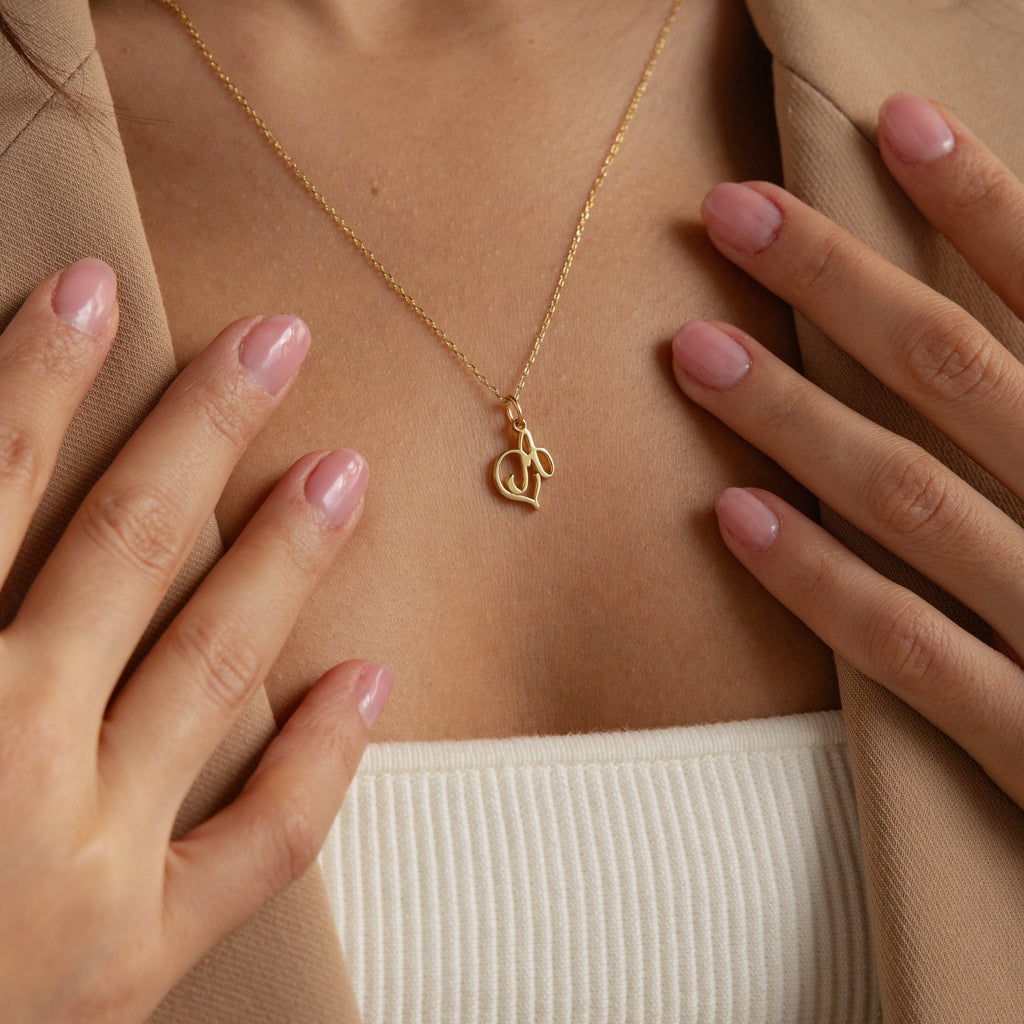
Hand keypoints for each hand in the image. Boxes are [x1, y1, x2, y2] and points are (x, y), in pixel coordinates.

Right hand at [0, 260, 391, 1022]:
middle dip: (198, 432)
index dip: (33, 380)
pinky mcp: (138, 957)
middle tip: (277, 343)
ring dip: (283, 561)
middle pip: (122, 552)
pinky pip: (262, 842)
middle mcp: (3, 766)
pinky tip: (374, 676)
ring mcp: (83, 870)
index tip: (92, 291)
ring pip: (209, 673)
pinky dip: (323, 759)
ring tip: (344, 471)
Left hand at [671, 92, 1023, 807]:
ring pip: (909, 499)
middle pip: (954, 373)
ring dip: (793, 417)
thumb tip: (998, 324)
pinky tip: (732, 518)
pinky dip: (821, 582)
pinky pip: (910, 650)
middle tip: (724, 215)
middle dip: (837, 284)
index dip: (978, 201)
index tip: (889, 121)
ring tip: (688, 352)